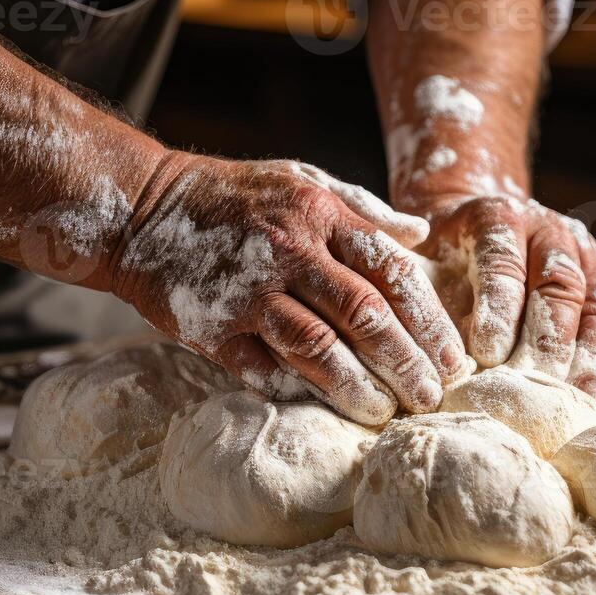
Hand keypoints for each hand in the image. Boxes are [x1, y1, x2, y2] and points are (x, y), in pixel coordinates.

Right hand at [112, 153, 466, 424]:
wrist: (141, 209)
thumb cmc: (235, 196)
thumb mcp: (303, 181)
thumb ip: (364, 211)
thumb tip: (421, 238)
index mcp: (322, 215)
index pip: (393, 270)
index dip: (430, 320)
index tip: (454, 358)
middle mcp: (291, 251)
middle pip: (365, 314)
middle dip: (406, 362)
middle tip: (431, 396)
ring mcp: (250, 292)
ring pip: (318, 348)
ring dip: (358, 388)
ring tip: (385, 413)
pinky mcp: (213, 327)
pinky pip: (262, 369)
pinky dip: (296, 392)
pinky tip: (324, 412)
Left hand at [414, 194, 595, 410]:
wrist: (482, 228)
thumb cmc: (447, 259)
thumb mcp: (427, 262)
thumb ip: (435, 300)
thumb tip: (443, 362)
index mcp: (499, 217)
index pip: (503, 260)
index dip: (499, 306)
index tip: (486, 352)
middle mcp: (551, 232)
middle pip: (560, 284)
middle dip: (551, 339)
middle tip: (537, 384)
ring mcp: (587, 259)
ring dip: (594, 357)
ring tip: (580, 401)